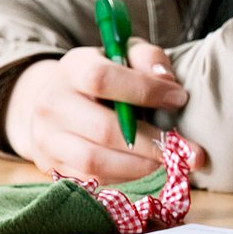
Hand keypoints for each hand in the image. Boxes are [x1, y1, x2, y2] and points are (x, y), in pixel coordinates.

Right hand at [3, 41, 209, 183]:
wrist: (57, 99)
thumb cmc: (105, 73)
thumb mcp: (126, 53)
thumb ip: (148, 58)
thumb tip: (167, 81)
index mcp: (71, 68)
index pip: (101, 79)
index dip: (144, 90)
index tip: (179, 98)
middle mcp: (51, 104)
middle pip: (102, 129)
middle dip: (151, 142)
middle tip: (185, 149)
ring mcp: (47, 139)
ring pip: (95, 161)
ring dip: (140, 167)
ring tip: (170, 164)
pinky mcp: (51, 166)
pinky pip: (91, 180)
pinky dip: (124, 179)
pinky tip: (149, 172)